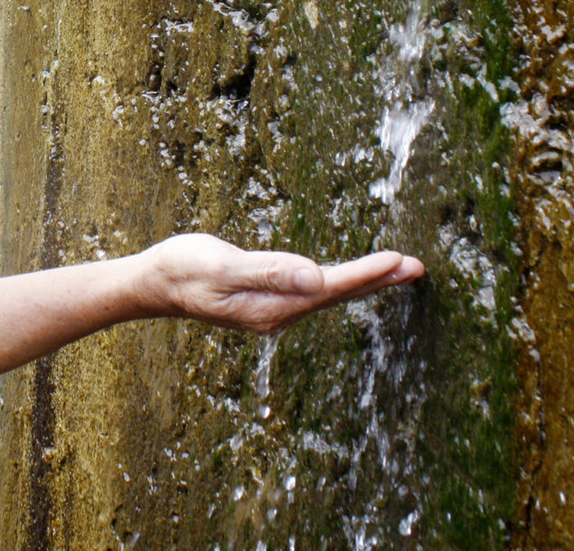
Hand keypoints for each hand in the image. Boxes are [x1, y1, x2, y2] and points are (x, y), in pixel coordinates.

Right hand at [143, 233, 424, 333]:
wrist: (155, 284)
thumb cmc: (183, 269)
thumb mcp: (223, 266)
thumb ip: (269, 270)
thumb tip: (316, 276)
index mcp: (271, 306)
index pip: (330, 288)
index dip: (365, 273)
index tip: (399, 260)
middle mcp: (278, 314)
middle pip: (337, 295)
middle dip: (378, 281)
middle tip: (418, 268)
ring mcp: (272, 310)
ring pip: (329, 295)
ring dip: (364, 282)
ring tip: (396, 270)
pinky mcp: (266, 300)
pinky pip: (314, 292)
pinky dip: (340, 283)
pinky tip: (347, 279)